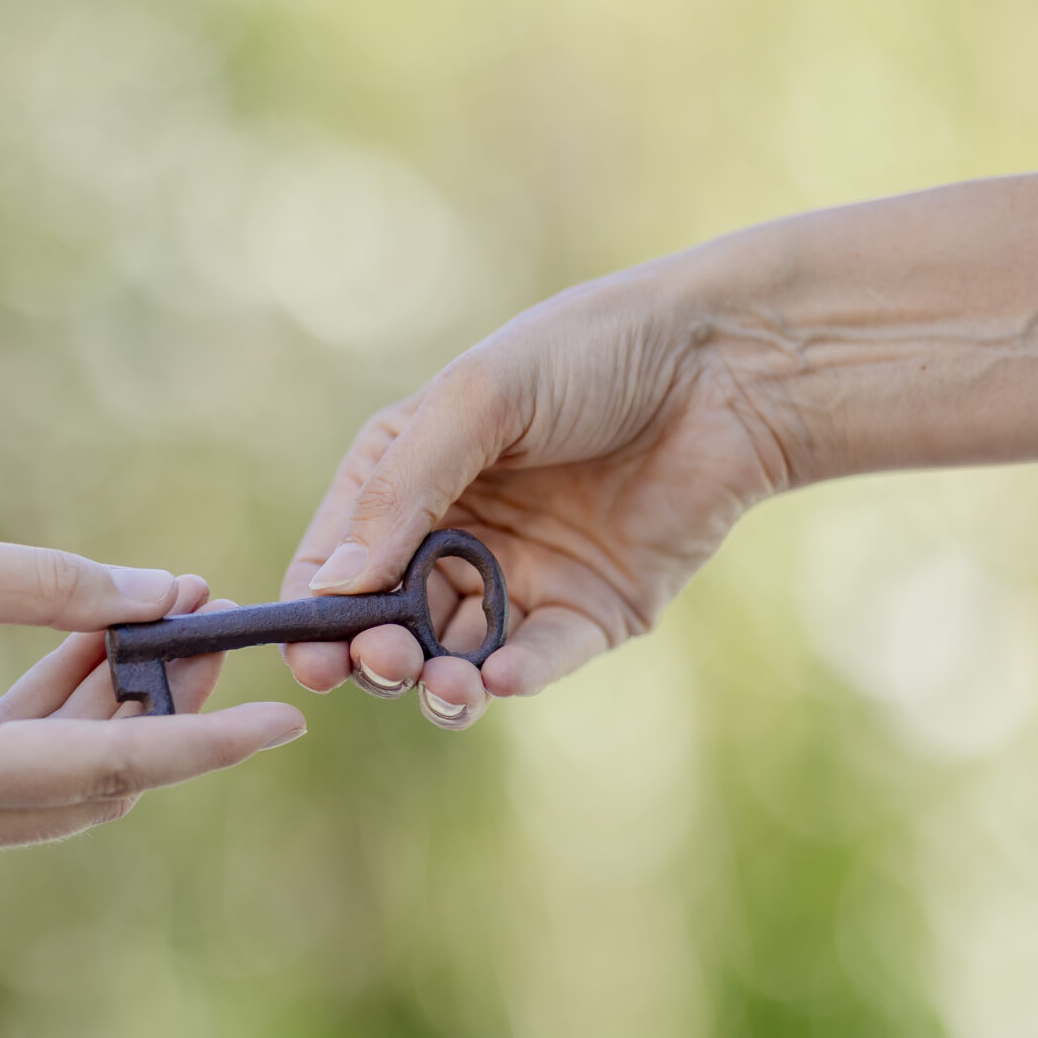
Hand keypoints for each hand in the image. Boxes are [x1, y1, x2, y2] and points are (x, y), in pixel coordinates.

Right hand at [0, 524, 306, 864]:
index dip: (205, 741)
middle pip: (96, 783)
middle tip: (208, 623)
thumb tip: (159, 591)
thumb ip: (46, 583)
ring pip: (59, 784)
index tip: (281, 720)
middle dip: (164, 707)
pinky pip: (13, 777)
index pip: (112, 767)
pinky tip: (89, 645)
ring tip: (157, 616)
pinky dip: (59, 719)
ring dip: (113, 709)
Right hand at [282, 264, 800, 727]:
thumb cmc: (593, 352)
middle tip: (383, 662)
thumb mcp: (477, 400)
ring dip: (439, 681)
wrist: (729, 364)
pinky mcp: (592, 611)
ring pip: (457, 655)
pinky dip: (513, 675)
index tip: (307, 658)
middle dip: (377, 654)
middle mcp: (456, 531)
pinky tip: (499, 677)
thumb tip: (332, 588)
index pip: (337, 558)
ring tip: (444, 685)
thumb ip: (401, 491)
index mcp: (410, 472)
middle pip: (391, 621)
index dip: (315, 611)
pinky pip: (538, 659)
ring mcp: (522, 576)